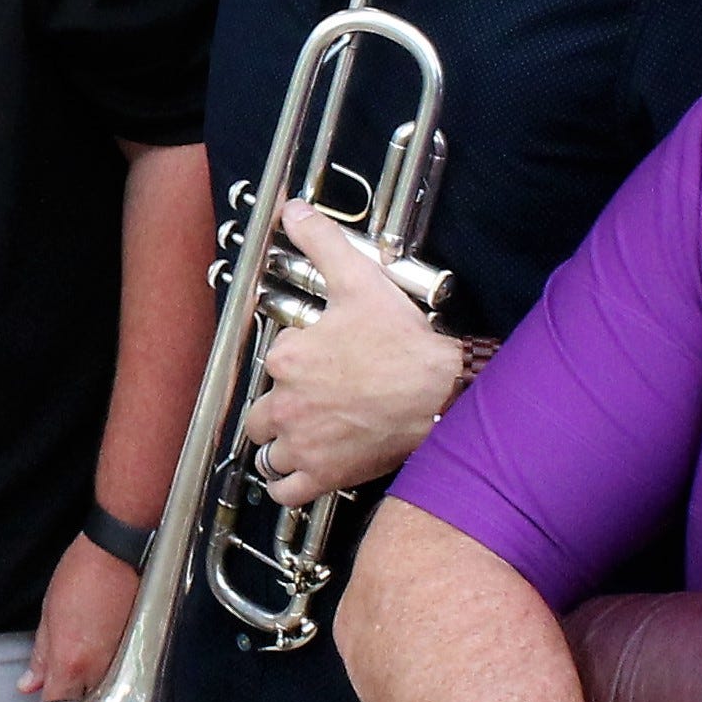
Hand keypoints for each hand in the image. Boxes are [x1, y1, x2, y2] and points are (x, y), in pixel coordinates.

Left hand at [22, 532, 140, 701]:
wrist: (117, 553)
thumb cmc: (79, 576)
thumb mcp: (48, 615)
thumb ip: (40, 656)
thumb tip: (28, 684)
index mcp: (69, 662)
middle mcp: (97, 669)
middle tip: (62, 700)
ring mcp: (121, 662)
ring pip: (105, 697)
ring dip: (93, 697)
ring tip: (82, 686)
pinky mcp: (138, 653)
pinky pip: (122, 679)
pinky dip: (110, 681)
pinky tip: (102, 670)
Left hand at [234, 209, 466, 509]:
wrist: (440, 392)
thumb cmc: (402, 343)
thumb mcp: (359, 280)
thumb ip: (323, 244)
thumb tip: (295, 211)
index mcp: (288, 358)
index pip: (274, 363)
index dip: (295, 363)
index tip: (318, 365)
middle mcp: (286, 404)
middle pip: (261, 415)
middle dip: (278, 411)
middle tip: (309, 406)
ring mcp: (304, 443)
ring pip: (269, 455)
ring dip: (280, 449)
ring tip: (303, 440)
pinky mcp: (324, 475)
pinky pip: (286, 490)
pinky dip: (289, 485)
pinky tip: (302, 474)